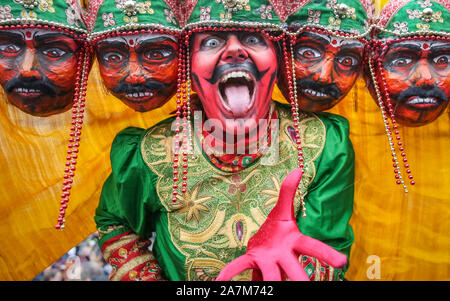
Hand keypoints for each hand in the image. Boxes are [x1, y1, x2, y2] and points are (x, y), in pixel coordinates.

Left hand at [216, 169, 346, 280]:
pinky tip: (219, 282)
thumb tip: (298, 169)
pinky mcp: (251, 263)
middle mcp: (283, 256)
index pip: (313, 247)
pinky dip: (229, 273)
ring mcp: (267, 262)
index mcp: (294, 243)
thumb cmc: (277, 231)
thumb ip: (288, 191)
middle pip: (294, 269)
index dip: (327, 253)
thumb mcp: (282, 210)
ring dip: (270, 283)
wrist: (262, 247)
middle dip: (300, 278)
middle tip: (306, 285)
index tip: (342, 261)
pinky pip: (239, 266)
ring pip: (271, 276)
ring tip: (270, 290)